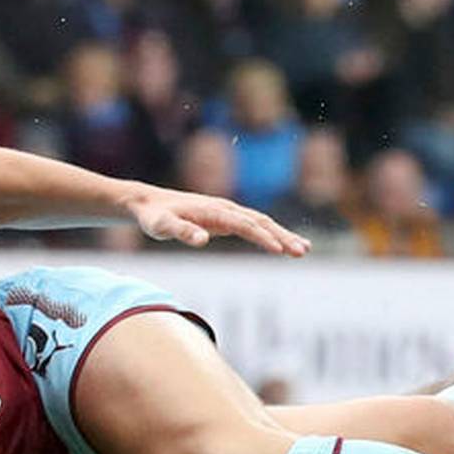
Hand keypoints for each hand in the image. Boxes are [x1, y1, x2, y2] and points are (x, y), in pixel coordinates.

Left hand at [125, 185, 310, 256]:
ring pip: (262, 222)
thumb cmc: (155, 217)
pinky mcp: (226, 218)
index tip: (280, 250)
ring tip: (304, 249)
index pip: (245, 224)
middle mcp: (225, 208)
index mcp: (214, 211)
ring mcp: (228, 212)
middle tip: (303, 251)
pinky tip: (284, 244)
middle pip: (261, 222)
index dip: (263, 237)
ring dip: (283, 235)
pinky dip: (272, 234)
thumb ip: (182, 232)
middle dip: (283, 236)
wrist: (148, 202)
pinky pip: (255, 225)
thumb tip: (203, 239)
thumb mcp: (162, 227)